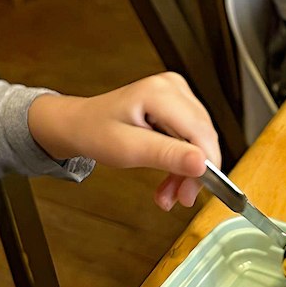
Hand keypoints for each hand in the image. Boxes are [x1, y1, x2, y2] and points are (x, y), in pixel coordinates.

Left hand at [27, 73, 220, 210]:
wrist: (79, 125)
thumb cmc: (95, 132)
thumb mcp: (127, 149)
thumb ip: (167, 155)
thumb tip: (203, 164)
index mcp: (160, 93)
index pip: (201, 132)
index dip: (206, 165)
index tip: (194, 192)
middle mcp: (173, 88)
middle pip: (202, 138)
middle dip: (192, 173)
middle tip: (179, 198)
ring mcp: (176, 94)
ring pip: (199, 142)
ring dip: (186, 172)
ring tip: (169, 194)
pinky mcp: (177, 105)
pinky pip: (191, 139)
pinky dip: (182, 163)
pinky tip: (170, 179)